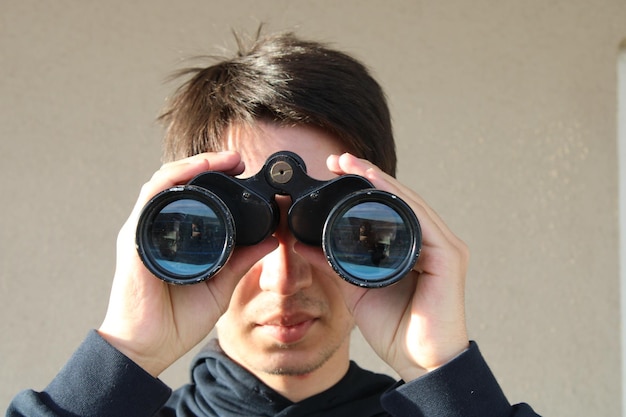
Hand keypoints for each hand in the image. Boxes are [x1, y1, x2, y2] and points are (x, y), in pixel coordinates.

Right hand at [99, 151, 277, 376]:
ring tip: (224, 160)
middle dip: (209, 164)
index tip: (244, 170)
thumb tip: (272, 237)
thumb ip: (243, 260)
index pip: (195, 196)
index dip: (217, 178)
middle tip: (238, 159)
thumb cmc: (176, 319)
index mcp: (177, 237)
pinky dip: (173, 179)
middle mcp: (158, 228)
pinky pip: (151, 198)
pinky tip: (194, 172)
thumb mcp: (221, 283)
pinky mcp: (135, 238)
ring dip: (195, 165)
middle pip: (180, 182)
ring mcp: (144, 230)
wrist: (148, 347)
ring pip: (165, 181)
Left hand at [299, 153, 469, 380]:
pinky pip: (423, 221)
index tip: (333, 170)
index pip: (387, 208)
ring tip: (353, 164)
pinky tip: (378, 187)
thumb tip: (299, 242)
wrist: (420, 362)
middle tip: (338, 159)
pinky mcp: (449, 257)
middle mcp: (430, 241)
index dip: (362, 187)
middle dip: (368, 176)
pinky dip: (399, 202)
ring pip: (409, 203)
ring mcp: (443, 246)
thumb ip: (331, 262)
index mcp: (411, 247)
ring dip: (381, 181)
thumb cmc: (395, 327)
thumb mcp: (354, 287)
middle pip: (398, 199)